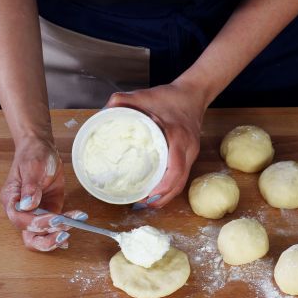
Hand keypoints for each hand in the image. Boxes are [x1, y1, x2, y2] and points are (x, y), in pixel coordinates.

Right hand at [0, 137, 86, 250]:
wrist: (42, 148)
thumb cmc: (33, 154)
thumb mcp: (33, 167)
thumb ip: (30, 187)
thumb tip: (28, 205)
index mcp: (11, 199)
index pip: (20, 220)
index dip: (37, 223)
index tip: (56, 218)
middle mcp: (21, 211)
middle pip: (28, 236)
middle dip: (46, 239)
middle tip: (64, 234)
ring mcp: (35, 213)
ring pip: (40, 236)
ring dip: (56, 236)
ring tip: (73, 225)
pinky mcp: (48, 211)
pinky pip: (52, 228)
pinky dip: (61, 233)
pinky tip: (69, 235)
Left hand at [105, 82, 206, 207]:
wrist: (193, 93)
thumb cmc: (170, 96)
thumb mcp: (145, 95)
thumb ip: (123, 100)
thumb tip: (104, 110)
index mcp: (178, 136)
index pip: (175, 169)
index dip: (162, 187)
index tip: (146, 195)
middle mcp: (188, 148)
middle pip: (179, 182)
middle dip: (162, 198)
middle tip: (141, 204)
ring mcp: (191, 153)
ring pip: (182, 182)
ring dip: (166, 196)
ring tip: (147, 203)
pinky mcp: (190, 155)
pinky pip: (182, 176)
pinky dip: (170, 187)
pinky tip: (157, 192)